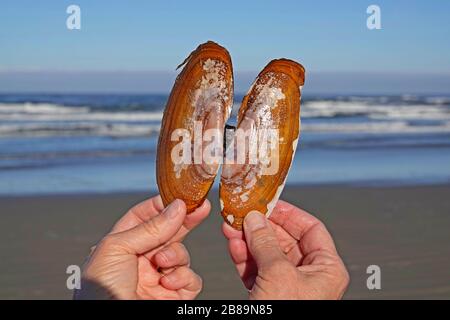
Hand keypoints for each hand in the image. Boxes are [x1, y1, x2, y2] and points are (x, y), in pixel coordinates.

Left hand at [74, 195, 209, 299]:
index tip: (179, 196)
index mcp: (121, 245)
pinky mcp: (173, 297)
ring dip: (175, 256)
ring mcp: (158, 278)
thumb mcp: (117, 248)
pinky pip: (191, 280)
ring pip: (182, 255)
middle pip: (168, 232)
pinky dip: (183, 278)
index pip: (144, 217)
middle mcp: (141, 260)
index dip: (161, 205)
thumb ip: (150, 227)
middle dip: (184, 220)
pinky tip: (168, 283)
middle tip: (201, 207)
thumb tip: (177, 207)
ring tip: (161, 263)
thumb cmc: (99, 290)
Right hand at [222, 200, 348, 299]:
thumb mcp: (278, 274)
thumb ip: (266, 243)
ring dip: (247, 240)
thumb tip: (255, 220)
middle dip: (261, 227)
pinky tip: (233, 245)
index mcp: (326, 269)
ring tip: (231, 227)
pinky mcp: (269, 295)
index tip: (270, 203)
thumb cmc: (287, 314)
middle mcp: (309, 276)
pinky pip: (256, 269)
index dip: (290, 213)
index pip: (311, 229)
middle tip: (244, 214)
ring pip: (267, 253)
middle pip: (285, 240)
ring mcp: (288, 286)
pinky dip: (243, 257)